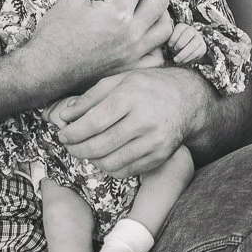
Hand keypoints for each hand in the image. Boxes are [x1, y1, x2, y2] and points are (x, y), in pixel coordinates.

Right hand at [24, 0, 172, 86]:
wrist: (46, 71)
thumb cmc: (55, 36)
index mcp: (117, 13)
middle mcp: (131, 34)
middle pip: (160, 1)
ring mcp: (133, 54)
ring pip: (164, 29)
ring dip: (164, 11)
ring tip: (155, 0)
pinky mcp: (129, 68)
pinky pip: (156, 56)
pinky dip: (158, 42)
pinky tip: (149, 32)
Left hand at [49, 67, 198, 177]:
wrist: (188, 100)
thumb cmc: (149, 87)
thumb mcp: (120, 80)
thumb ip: (91, 97)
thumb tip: (64, 115)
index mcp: (132, 96)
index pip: (94, 122)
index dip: (73, 133)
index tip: (63, 135)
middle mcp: (144, 120)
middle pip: (99, 145)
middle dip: (77, 149)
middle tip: (69, 146)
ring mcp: (154, 141)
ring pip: (110, 162)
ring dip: (91, 160)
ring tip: (85, 151)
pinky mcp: (160, 156)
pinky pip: (125, 171)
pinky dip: (109, 167)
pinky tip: (104, 156)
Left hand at [168, 23, 206, 64]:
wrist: (185, 52)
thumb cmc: (174, 45)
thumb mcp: (169, 40)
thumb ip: (165, 38)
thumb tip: (158, 37)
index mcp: (183, 27)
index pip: (180, 27)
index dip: (174, 36)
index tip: (169, 45)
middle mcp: (193, 30)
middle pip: (189, 33)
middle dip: (181, 42)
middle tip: (174, 50)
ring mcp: (199, 39)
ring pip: (194, 44)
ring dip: (184, 53)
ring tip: (176, 60)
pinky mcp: (202, 47)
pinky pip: (197, 53)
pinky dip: (188, 58)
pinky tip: (182, 61)